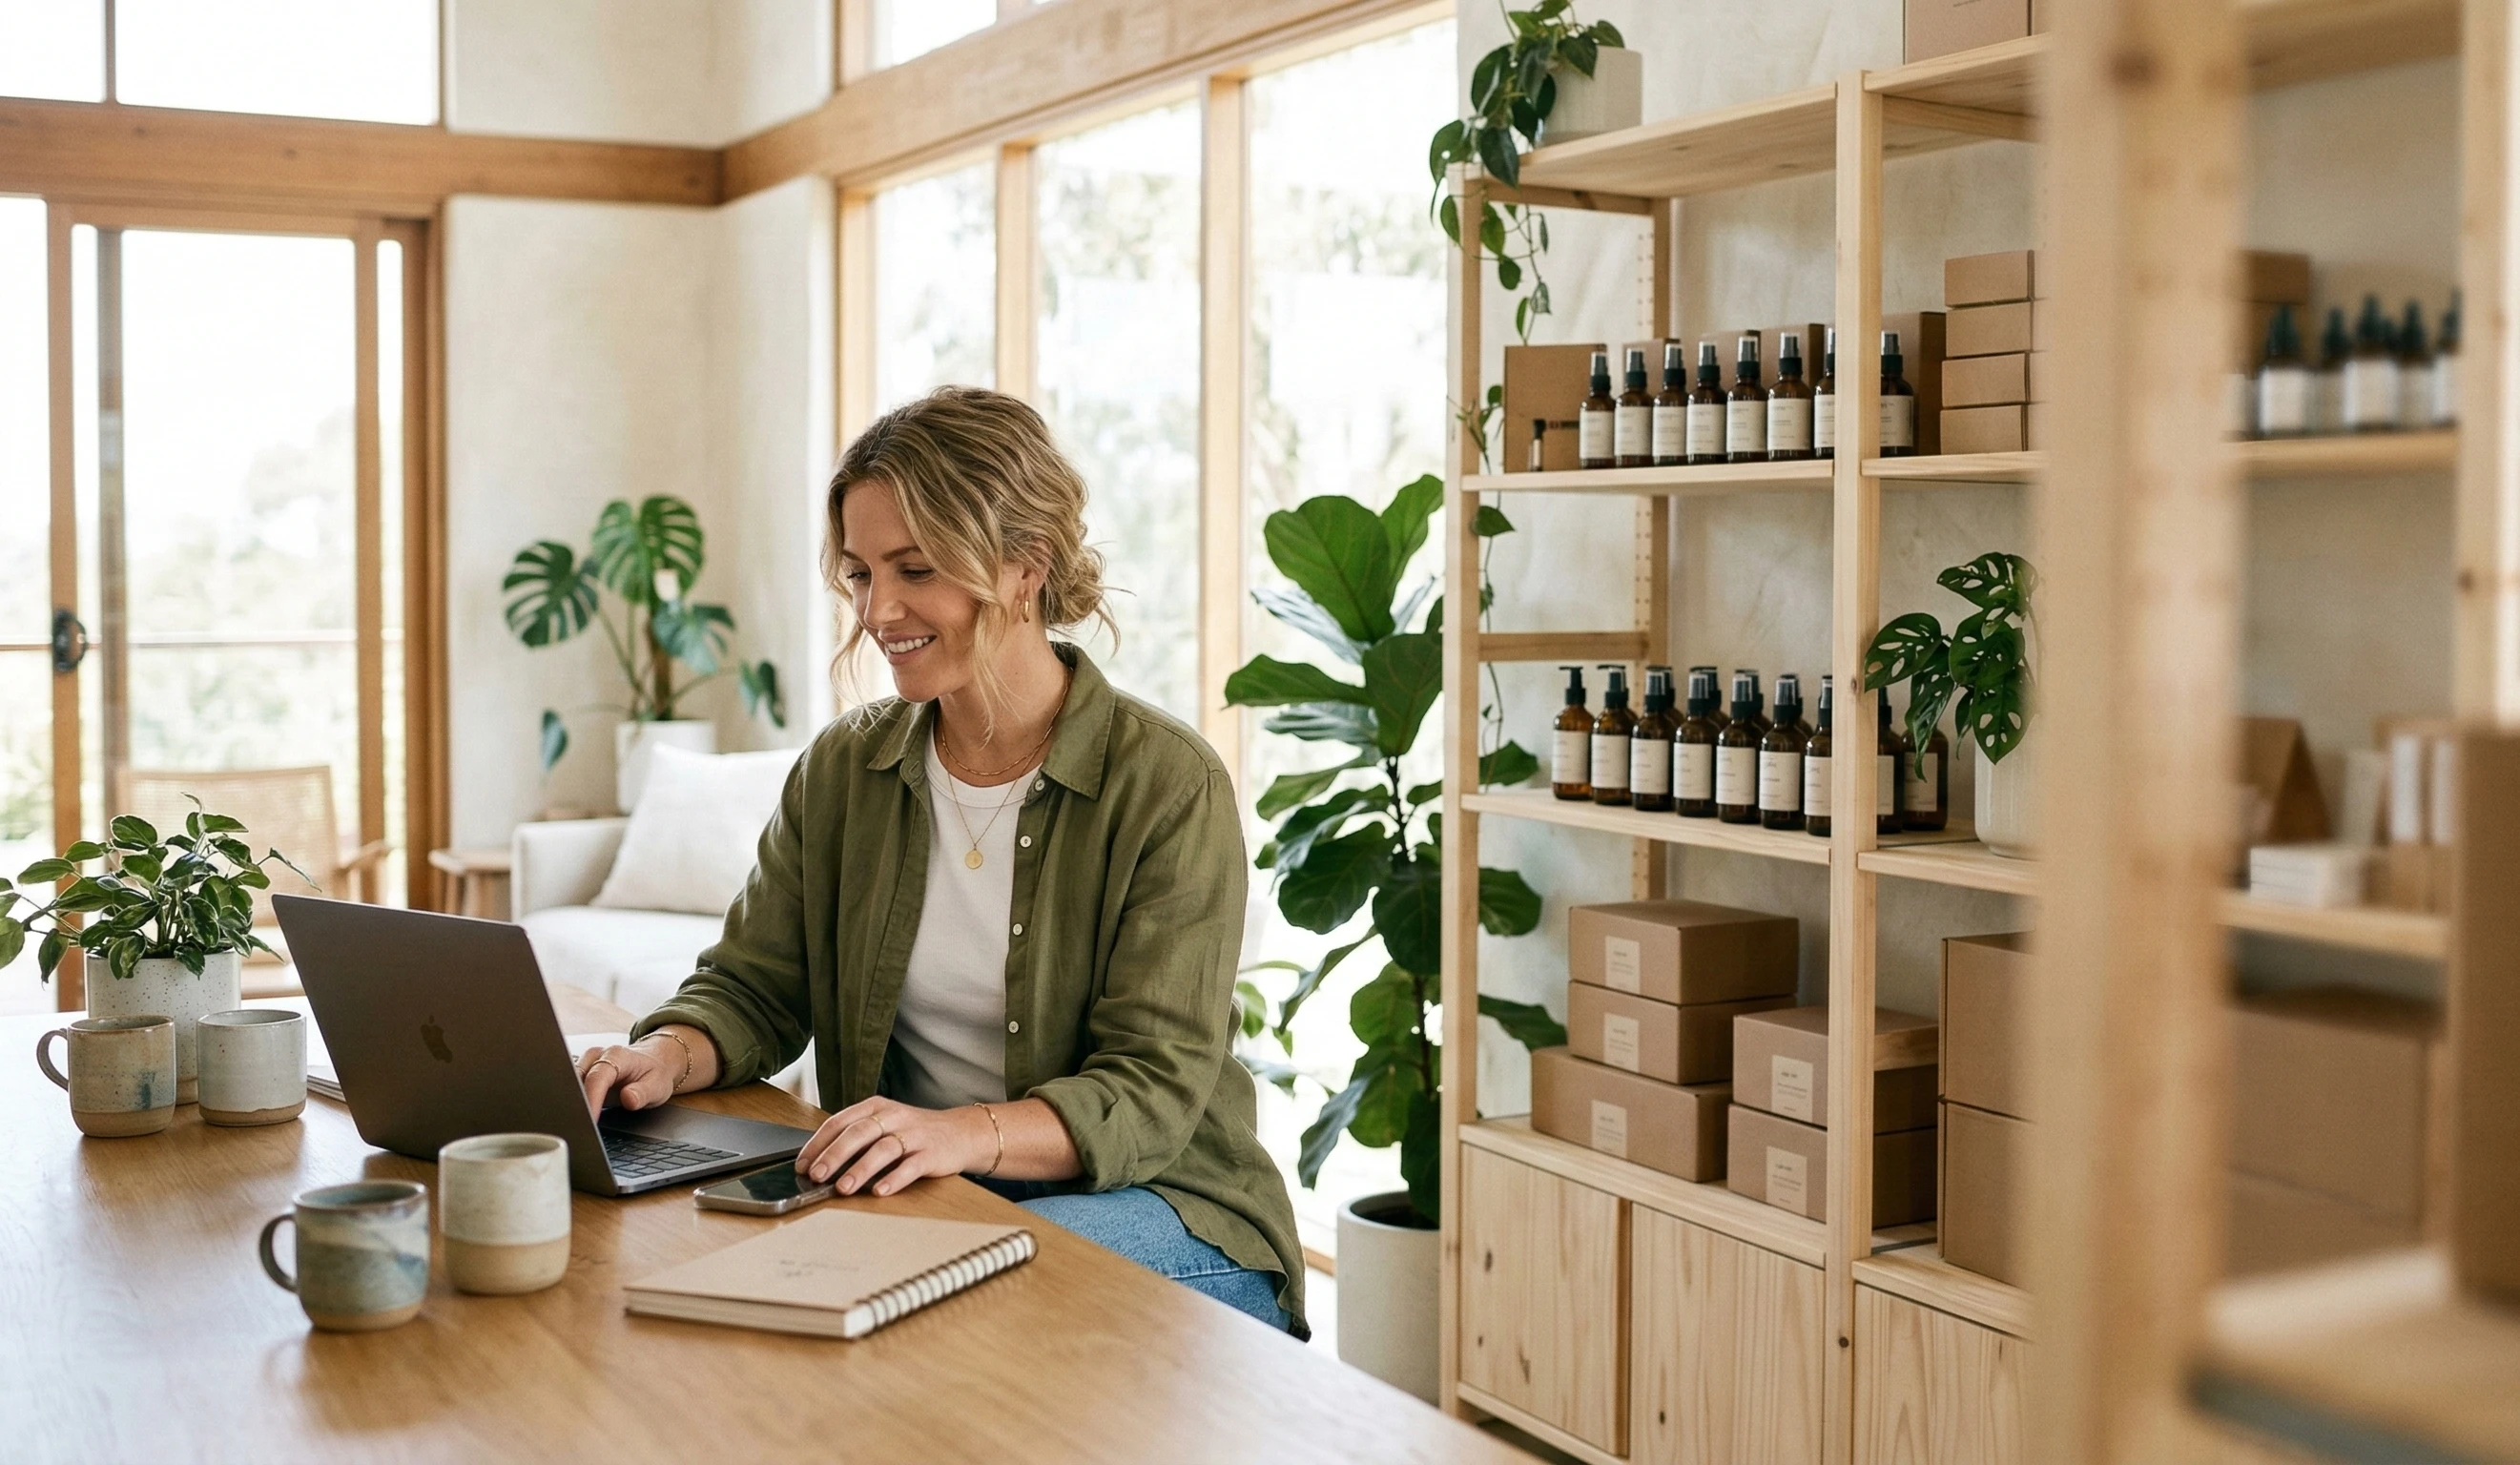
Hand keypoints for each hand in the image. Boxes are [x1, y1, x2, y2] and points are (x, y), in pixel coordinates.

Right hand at [577, 1040, 677, 1115]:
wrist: (654, 1062)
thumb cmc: (655, 1073)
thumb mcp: (657, 1086)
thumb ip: (643, 1093)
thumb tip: (628, 1099)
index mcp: (617, 1055)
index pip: (597, 1077)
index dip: (591, 1099)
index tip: (590, 1119)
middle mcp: (597, 1056)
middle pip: (577, 1079)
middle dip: (576, 1103)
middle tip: (580, 1126)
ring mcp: (586, 1064)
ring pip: (569, 1084)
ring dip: (571, 1103)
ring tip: (577, 1123)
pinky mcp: (581, 1074)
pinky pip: (570, 1089)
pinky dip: (572, 1103)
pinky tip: (576, 1117)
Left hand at [796, 1096, 986, 1196]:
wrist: (962, 1133)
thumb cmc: (914, 1133)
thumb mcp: (884, 1126)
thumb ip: (856, 1140)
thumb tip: (819, 1165)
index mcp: (876, 1108)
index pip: (840, 1122)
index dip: (818, 1144)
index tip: (802, 1165)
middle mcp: (894, 1117)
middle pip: (859, 1133)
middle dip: (834, 1155)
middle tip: (816, 1176)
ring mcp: (914, 1134)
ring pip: (883, 1149)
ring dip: (860, 1169)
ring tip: (843, 1188)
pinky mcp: (932, 1153)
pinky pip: (911, 1166)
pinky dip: (894, 1179)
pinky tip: (880, 1191)